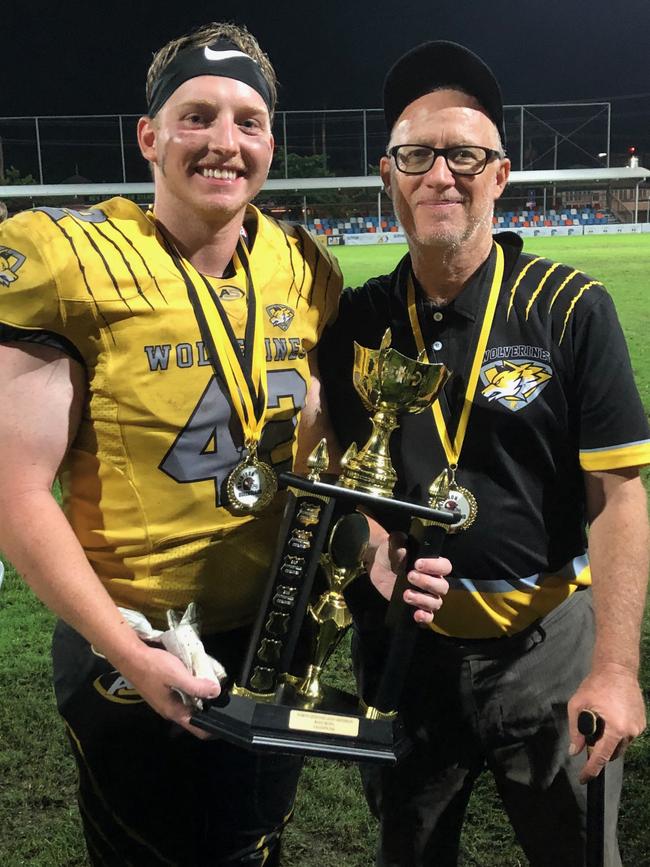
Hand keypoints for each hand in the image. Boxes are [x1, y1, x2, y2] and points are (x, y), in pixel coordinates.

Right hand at [116, 643, 222, 739]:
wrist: (130, 656)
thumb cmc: (152, 667)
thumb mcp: (177, 675)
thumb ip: (196, 686)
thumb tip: (216, 692)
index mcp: (173, 711)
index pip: (196, 729)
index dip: (212, 728)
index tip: (226, 721)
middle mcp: (169, 710)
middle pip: (193, 715)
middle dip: (208, 707)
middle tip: (222, 696)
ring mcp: (165, 701)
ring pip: (188, 703)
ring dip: (199, 696)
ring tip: (211, 684)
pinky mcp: (162, 691)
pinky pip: (181, 694)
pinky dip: (191, 688)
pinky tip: (195, 676)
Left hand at [367, 532, 450, 624]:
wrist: (377, 564)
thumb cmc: (391, 551)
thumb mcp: (393, 543)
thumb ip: (399, 543)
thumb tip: (404, 552)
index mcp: (432, 564)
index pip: (444, 566)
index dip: (434, 567)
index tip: (417, 564)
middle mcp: (433, 580)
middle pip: (442, 586)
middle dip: (427, 582)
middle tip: (409, 576)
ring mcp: (425, 595)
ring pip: (436, 602)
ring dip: (423, 599)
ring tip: (406, 594)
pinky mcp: (416, 606)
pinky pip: (428, 616)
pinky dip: (425, 617)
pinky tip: (416, 614)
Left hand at [567, 663, 646, 782]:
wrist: (618, 670)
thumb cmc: (595, 685)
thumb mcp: (577, 705)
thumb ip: (575, 730)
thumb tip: (575, 751)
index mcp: (615, 728)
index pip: (601, 756)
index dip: (591, 769)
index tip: (584, 779)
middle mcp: (630, 731)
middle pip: (612, 753)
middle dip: (599, 750)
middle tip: (589, 734)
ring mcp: (638, 728)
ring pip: (621, 745)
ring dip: (610, 740)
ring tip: (601, 720)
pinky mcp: (642, 723)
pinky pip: (628, 735)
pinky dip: (618, 732)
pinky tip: (611, 716)